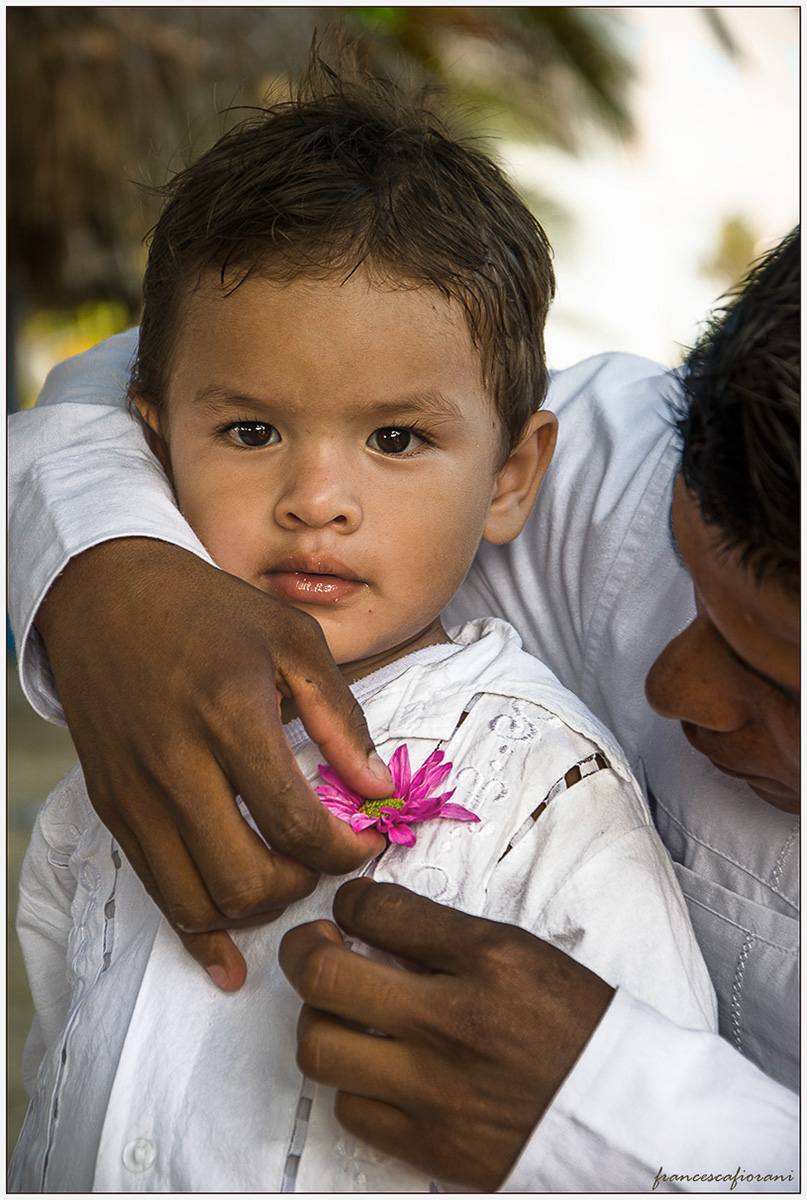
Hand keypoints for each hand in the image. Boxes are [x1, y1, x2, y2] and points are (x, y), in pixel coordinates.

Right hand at [35, 539, 389, 989]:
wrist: (106, 596)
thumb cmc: (211, 611)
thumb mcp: (293, 639)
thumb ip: (341, 718)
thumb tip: (377, 788)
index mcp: (230, 713)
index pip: (295, 821)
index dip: (345, 850)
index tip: (368, 841)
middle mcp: (175, 762)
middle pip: (245, 878)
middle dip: (301, 887)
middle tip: (324, 859)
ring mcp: (136, 792)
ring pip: (197, 902)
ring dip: (254, 910)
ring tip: (284, 878)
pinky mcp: (112, 808)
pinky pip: (155, 893)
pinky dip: (197, 930)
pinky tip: (228, 949)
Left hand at [280, 878, 613, 1189]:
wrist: (626, 1112)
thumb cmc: (577, 1026)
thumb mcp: (522, 954)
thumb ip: (446, 938)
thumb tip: (374, 923)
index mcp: (486, 958)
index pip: (378, 910)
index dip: (348, 901)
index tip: (348, 909)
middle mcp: (454, 1020)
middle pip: (325, 977)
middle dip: (302, 951)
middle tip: (312, 949)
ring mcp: (437, 1088)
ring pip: (319, 1047)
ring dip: (317, 1021)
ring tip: (336, 1013)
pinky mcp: (432, 1145)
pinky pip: (350, 1109)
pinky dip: (350, 1084)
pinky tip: (372, 1069)